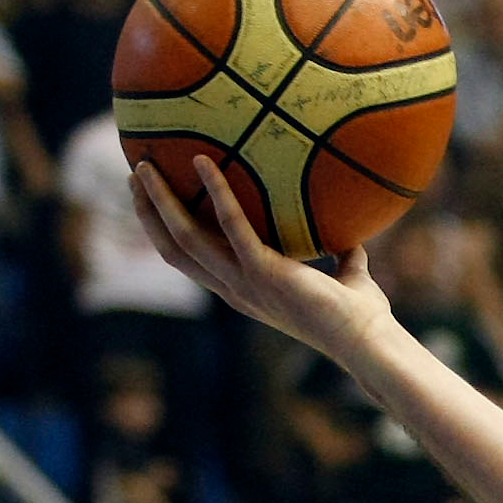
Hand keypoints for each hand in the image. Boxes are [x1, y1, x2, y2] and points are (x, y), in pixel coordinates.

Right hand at [133, 157, 394, 364]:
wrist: (367, 341)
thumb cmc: (359, 316)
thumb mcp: (346, 280)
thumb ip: (342, 260)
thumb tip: (352, 239)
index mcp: (245, 292)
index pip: (192, 262)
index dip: (166, 232)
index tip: (153, 200)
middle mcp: (237, 290)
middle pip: (175, 251)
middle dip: (150, 214)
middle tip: (136, 176)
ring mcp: (246, 284)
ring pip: (185, 240)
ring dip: (162, 201)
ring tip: (146, 166)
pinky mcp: (264, 273)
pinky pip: (231, 225)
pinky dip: (216, 192)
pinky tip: (203, 161)